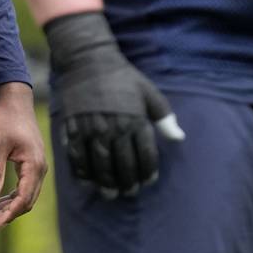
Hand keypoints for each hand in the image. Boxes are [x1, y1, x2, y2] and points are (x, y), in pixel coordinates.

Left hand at [0, 81, 46, 228]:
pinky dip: (10, 197)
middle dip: (7, 214)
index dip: (10, 213)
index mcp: (33, 165)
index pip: (24, 197)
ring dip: (7, 207)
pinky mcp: (31, 166)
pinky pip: (23, 187)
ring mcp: (37, 168)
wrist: (15, 103)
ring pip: (24, 196)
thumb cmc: (6, 121)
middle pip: (25, 201)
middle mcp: (39, 169)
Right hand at [45, 11, 184, 198]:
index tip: (148, 181)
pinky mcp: (72, 127)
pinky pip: (76, 156)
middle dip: (128, 183)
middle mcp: (114, 127)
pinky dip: (82, 172)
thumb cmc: (123, 77)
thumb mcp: (149, 93)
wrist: (88, 60)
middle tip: (129, 191)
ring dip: (106, 183)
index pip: (145, 156)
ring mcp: (91, 128)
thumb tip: (179, 138)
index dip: (148, 173)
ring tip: (110, 192)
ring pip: (100, 165)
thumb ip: (165, 118)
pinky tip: (87, 181)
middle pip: (123, 165)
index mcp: (135, 120)